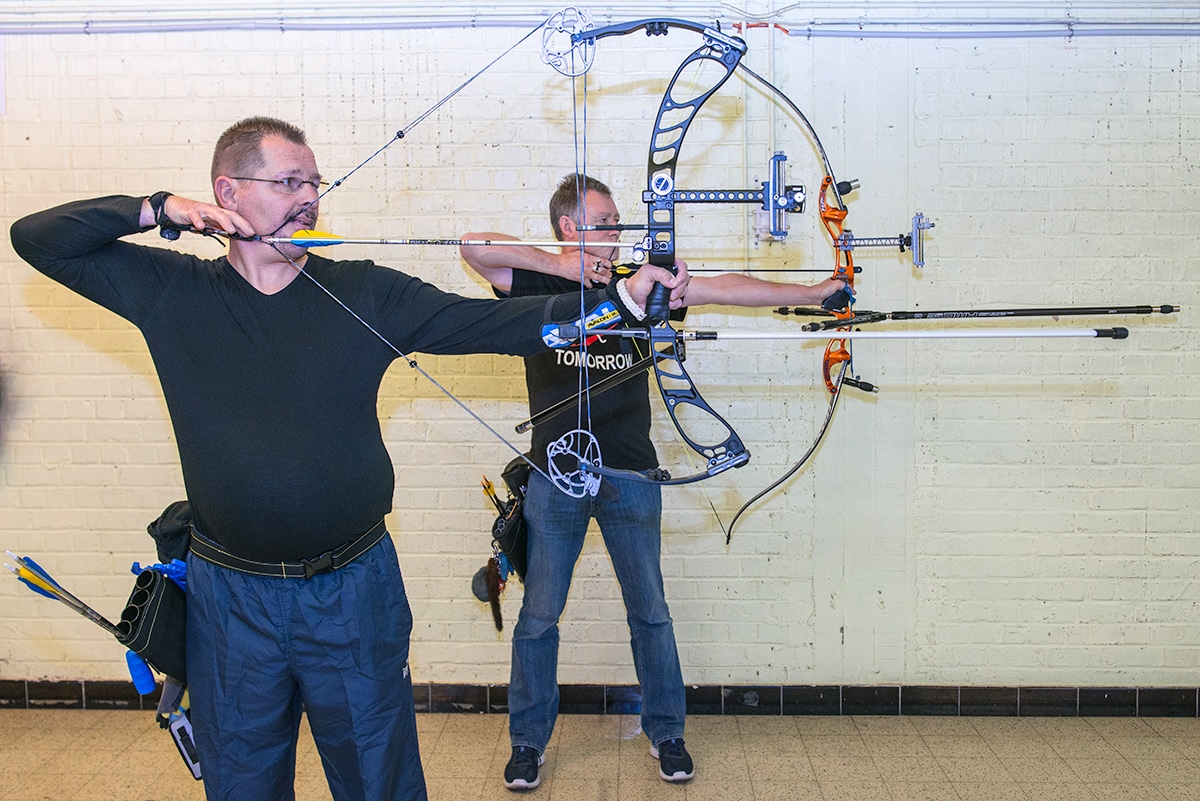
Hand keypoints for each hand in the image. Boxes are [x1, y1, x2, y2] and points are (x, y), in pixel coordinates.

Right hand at [141, 195, 255, 238]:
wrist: (174, 208)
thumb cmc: (194, 216)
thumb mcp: (209, 223)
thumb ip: (220, 228)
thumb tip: (234, 236)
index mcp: (218, 213)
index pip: (234, 217)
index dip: (244, 224)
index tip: (254, 233)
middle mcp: (212, 209)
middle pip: (228, 214)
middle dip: (239, 222)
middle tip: (249, 232)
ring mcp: (201, 209)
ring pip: (214, 213)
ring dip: (223, 221)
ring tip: (230, 230)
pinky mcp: (189, 211)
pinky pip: (194, 215)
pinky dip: (198, 220)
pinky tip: (201, 227)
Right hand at [558, 252, 612, 286]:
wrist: (560, 264)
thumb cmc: (568, 258)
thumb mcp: (580, 253)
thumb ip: (588, 256)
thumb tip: (594, 257)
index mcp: (590, 258)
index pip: (604, 261)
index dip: (609, 264)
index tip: (609, 266)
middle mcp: (589, 266)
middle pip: (603, 271)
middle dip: (608, 273)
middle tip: (610, 275)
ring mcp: (586, 273)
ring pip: (599, 278)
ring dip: (605, 281)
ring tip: (607, 281)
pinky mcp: (582, 279)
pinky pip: (589, 284)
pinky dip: (591, 285)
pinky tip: (591, 284)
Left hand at [622, 259, 689, 310]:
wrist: (633, 301)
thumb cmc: (636, 286)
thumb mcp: (646, 273)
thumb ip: (661, 273)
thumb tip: (673, 280)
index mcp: (664, 267)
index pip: (681, 266)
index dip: (681, 274)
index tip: (675, 281)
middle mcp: (669, 277)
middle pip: (685, 279)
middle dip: (679, 287)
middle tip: (670, 291)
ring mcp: (671, 288)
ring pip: (684, 290)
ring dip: (677, 295)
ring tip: (668, 297)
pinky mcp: (670, 298)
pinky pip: (680, 301)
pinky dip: (676, 303)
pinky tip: (669, 302)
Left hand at [814, 276, 853, 303]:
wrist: (814, 297)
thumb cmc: (821, 289)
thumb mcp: (837, 284)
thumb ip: (846, 286)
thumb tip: (852, 291)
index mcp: (836, 280)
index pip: (847, 281)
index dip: (851, 285)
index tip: (854, 291)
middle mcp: (834, 285)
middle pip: (845, 289)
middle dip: (848, 293)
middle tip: (851, 296)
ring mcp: (832, 292)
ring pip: (841, 295)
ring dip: (844, 298)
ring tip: (847, 300)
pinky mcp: (830, 298)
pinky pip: (837, 300)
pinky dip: (839, 302)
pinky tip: (841, 303)